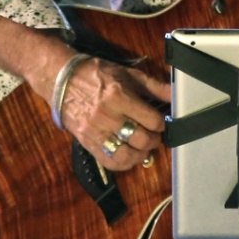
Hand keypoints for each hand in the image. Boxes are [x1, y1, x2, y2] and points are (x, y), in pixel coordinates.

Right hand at [54, 54, 169, 172]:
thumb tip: (176, 95)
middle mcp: (107, 116)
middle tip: (154, 135)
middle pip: (142, 139)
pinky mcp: (87, 142)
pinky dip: (124, 163)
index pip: (152, 120)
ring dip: (140, 155)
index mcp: (119, 96)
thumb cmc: (98, 75)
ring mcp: (95, 131)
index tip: (161, 122)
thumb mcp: (128, 74)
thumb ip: (154, 86)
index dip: (162, 124)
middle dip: (154, 140)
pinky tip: (129, 155)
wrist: (63, 80)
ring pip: (126, 156)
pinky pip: (109, 162)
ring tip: (143, 148)